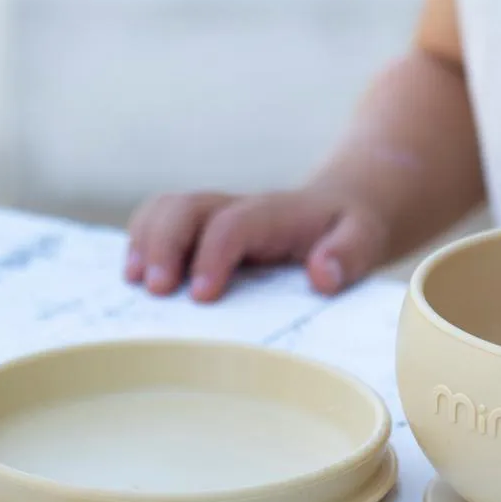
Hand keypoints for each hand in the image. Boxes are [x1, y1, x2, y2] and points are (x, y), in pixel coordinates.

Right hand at [124, 187, 390, 302]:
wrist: (344, 209)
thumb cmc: (349, 232)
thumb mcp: (365, 240)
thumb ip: (349, 254)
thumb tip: (322, 274)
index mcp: (277, 213)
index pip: (235, 224)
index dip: (213, 254)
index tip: (203, 295)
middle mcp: (240, 208)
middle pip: (189, 206)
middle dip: (164, 244)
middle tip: (158, 291)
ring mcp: (217, 216)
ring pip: (168, 208)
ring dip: (144, 241)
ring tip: (135, 284)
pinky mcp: (203, 230)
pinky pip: (160, 221)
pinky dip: (140, 243)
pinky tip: (136, 280)